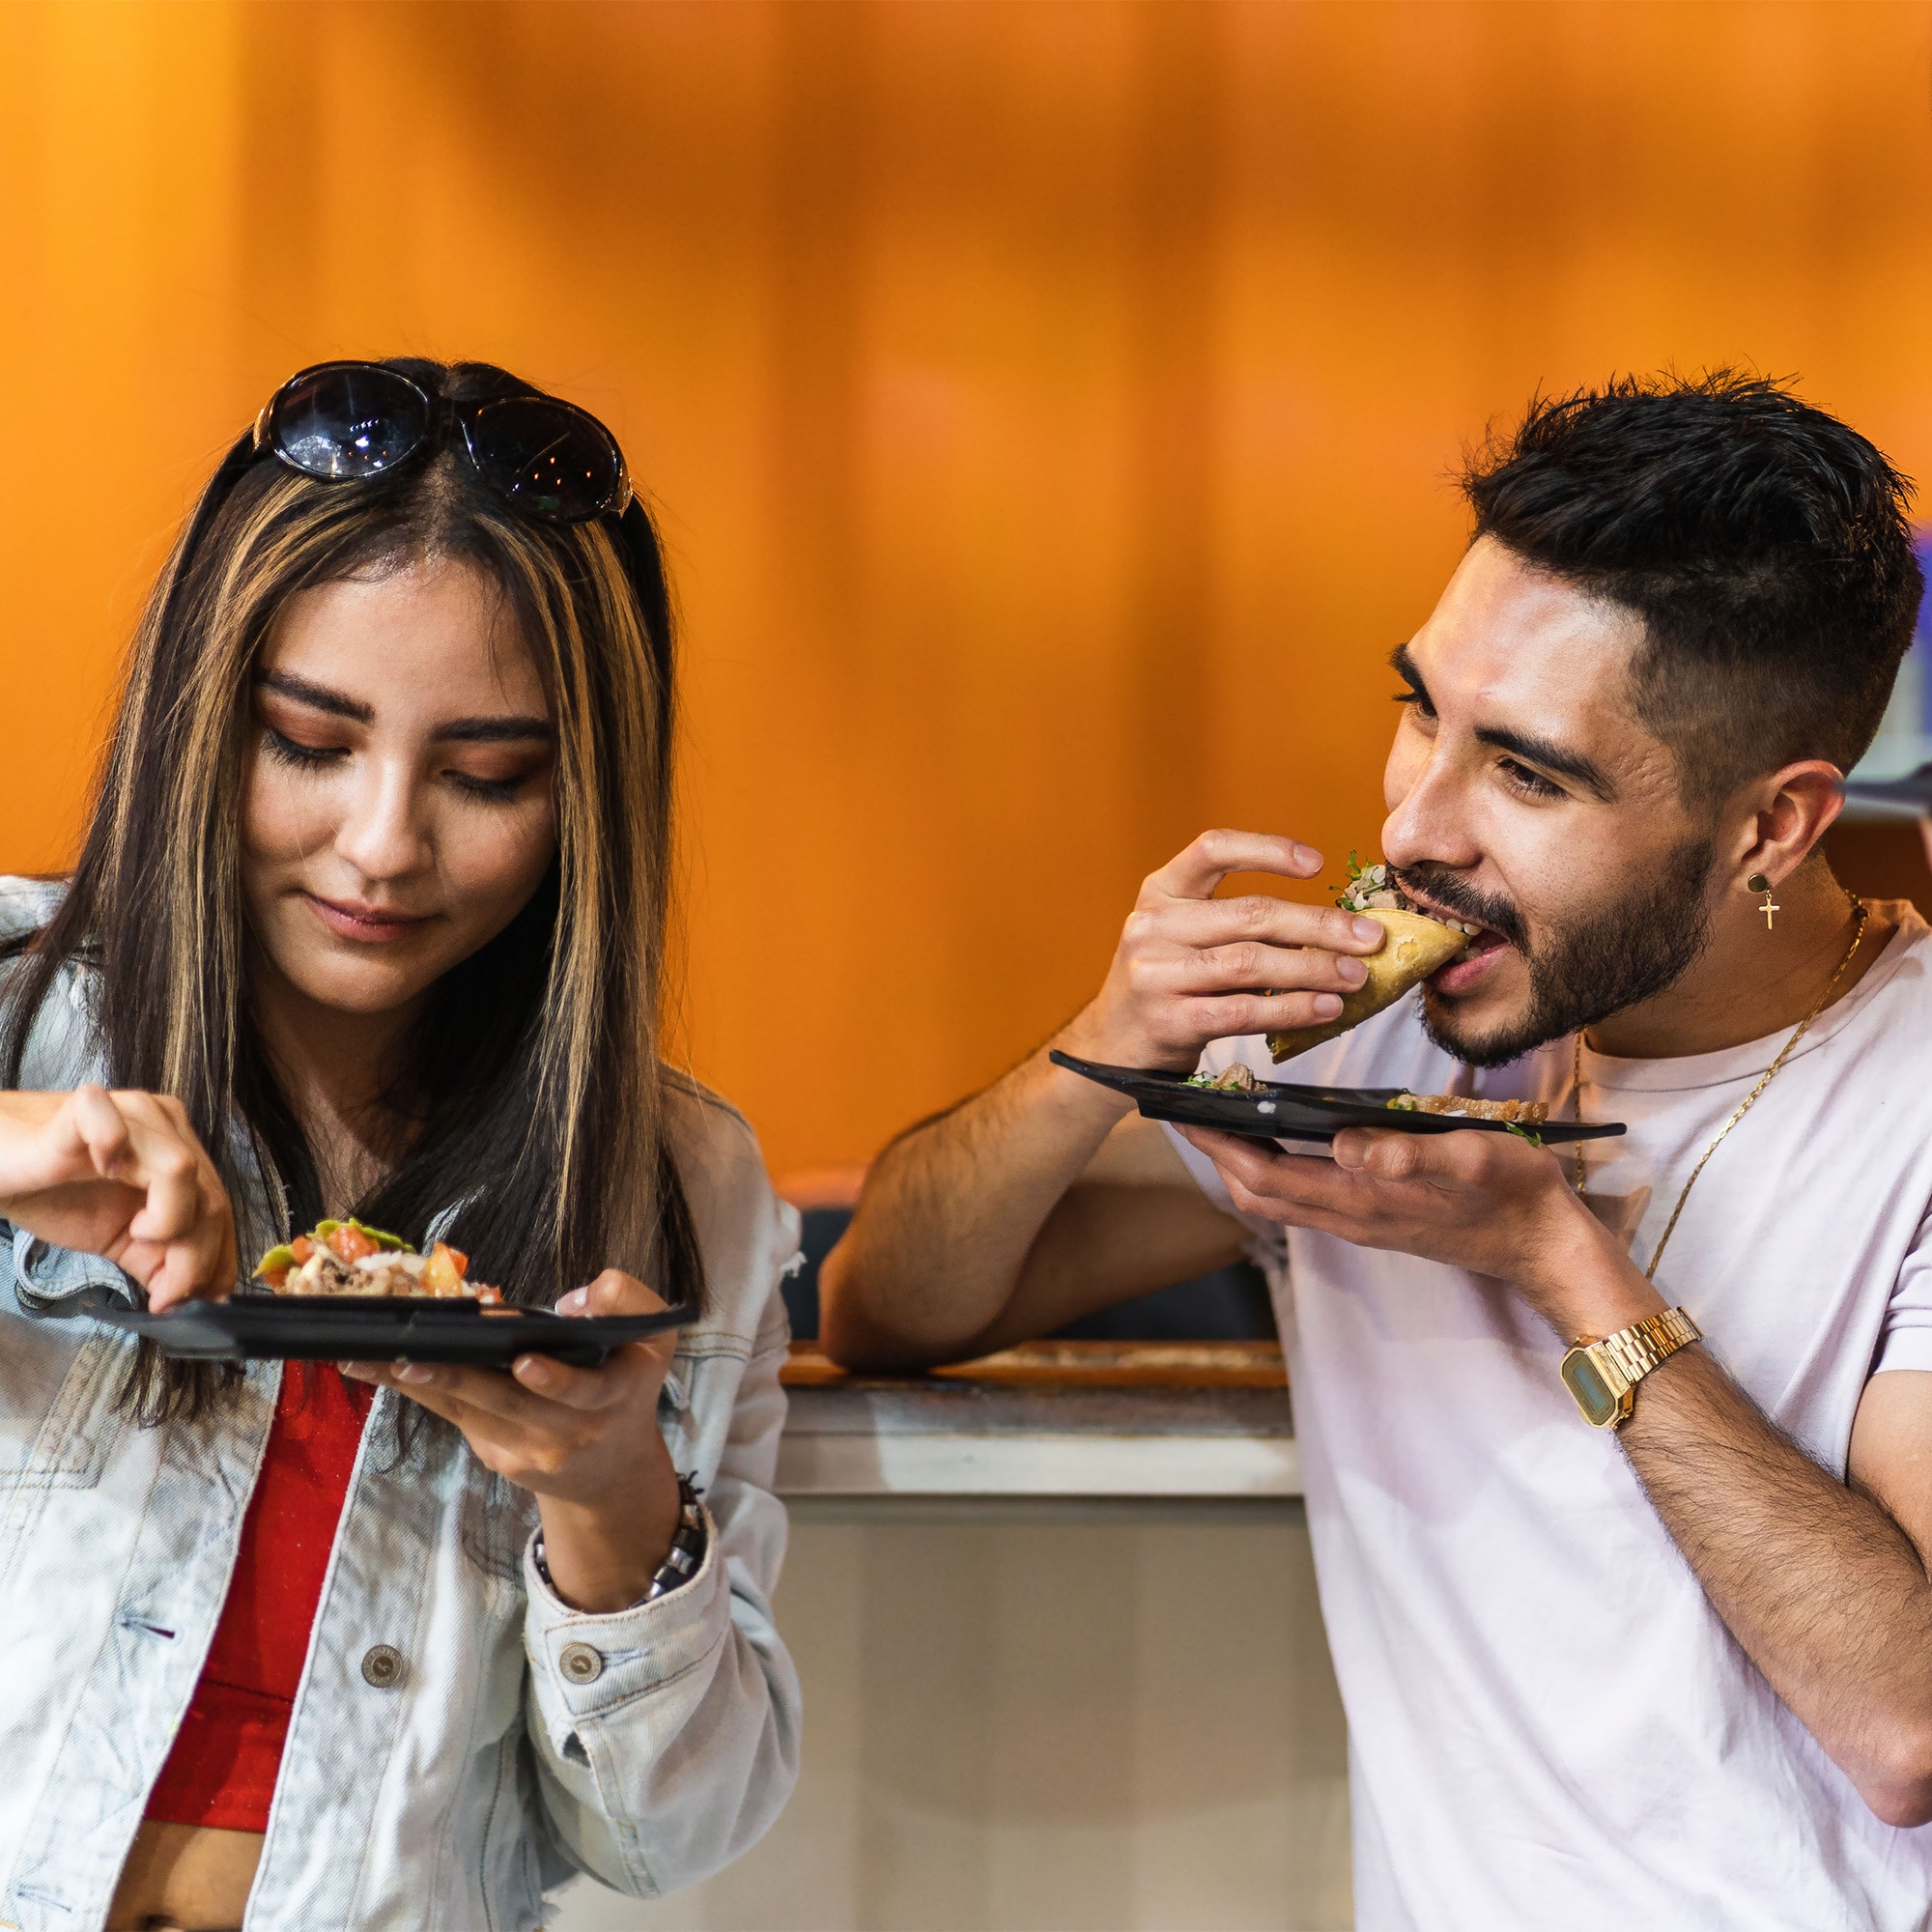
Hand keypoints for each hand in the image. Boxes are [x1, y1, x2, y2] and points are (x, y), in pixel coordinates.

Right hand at [0, 1086, 236, 1308]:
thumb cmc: (53, 1194)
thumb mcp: (118, 1240)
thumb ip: (160, 1262)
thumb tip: (198, 1298)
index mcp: (180, 1152)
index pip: (221, 1207)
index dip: (217, 1259)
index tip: (199, 1303)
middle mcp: (165, 1126)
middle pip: (209, 1196)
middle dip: (194, 1257)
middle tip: (164, 1293)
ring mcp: (129, 1112)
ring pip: (181, 1169)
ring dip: (168, 1218)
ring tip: (135, 1233)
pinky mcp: (86, 1109)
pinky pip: (115, 1128)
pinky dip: (115, 1155)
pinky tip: (102, 1174)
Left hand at [345, 1269, 682, 1610]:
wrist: (612, 1472)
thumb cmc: (627, 1383)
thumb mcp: (652, 1338)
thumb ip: (626, 1302)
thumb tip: (568, 1303)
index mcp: (615, 1396)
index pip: (584, 1391)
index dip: (554, 1380)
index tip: (524, 1362)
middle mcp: (570, 1431)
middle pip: (508, 1403)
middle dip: (458, 1378)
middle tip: (412, 1357)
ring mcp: (528, 1451)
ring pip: (468, 1410)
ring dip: (416, 1382)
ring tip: (367, 1358)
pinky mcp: (497, 1457)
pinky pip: (455, 1416)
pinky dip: (418, 1389)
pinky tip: (377, 1369)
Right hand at [1058, 830, 1389, 1071]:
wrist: (1110, 1048)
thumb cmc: (1166, 986)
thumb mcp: (1184, 939)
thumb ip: (1238, 925)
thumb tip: (1333, 926)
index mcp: (1160, 892)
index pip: (1212, 849)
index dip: (1266, 849)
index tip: (1318, 863)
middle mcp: (1152, 926)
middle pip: (1250, 913)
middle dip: (1320, 924)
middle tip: (1370, 937)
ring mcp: (1155, 973)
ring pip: (1251, 962)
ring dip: (1314, 968)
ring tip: (1356, 977)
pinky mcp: (1168, 1020)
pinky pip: (1243, 1010)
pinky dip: (1292, 1008)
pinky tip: (1325, 1008)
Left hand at [1178, 1122, 1662, 1339]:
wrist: (1546, 1247)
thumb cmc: (1516, 1195)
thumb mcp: (1476, 1159)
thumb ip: (1413, 1153)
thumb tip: (1347, 1143)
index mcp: (1363, 1200)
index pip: (1267, 1176)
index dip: (1220, 1147)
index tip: (1186, 1113)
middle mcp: (1350, 1217)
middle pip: (1256, 1192)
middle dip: (1216, 1153)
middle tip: (1188, 1107)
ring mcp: (1359, 1221)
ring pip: (1277, 1198)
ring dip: (1241, 1162)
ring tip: (1221, 1116)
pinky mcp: (1373, 1218)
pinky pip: (1304, 1197)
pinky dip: (1275, 1169)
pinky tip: (1278, 1138)